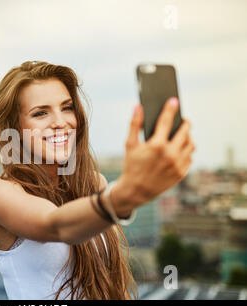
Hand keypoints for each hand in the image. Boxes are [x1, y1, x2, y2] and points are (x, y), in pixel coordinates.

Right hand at [111, 97, 195, 213]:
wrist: (136, 190)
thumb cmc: (131, 165)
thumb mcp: (130, 145)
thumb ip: (134, 124)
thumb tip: (138, 106)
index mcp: (157, 145)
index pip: (166, 121)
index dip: (170, 109)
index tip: (174, 101)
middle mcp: (170, 154)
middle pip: (185, 131)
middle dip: (185, 123)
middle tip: (183, 119)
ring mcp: (178, 164)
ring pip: (191, 144)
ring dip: (188, 137)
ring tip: (183, 134)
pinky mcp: (182, 173)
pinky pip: (190, 157)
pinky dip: (186, 150)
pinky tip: (180, 148)